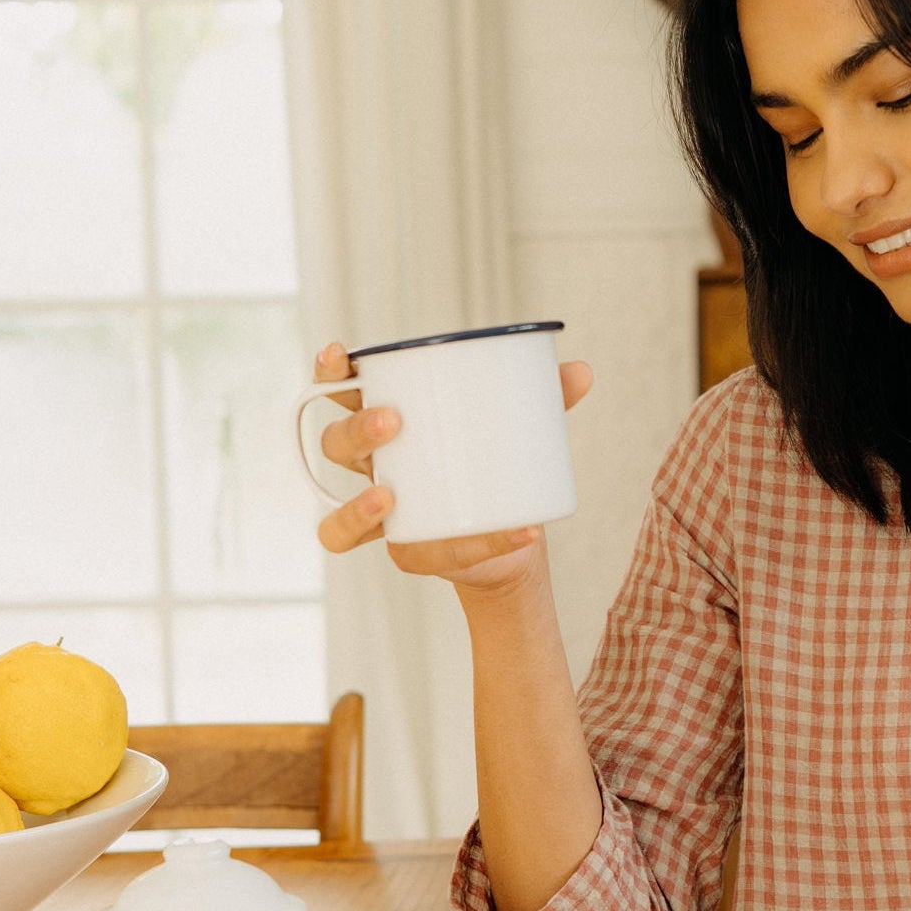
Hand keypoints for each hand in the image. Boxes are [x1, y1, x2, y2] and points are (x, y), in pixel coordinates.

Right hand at [308, 341, 594, 591]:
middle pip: (336, 445)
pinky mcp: (410, 553)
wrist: (516, 530)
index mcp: (386, 422)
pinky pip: (413, 557)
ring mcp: (384, 516)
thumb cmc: (500, 461)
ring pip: (340, 518)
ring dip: (357, 506)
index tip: (337, 354)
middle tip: (394, 420)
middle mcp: (372, 469)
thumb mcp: (522, 425)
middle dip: (356, 430)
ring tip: (388, 495)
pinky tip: (509, 534)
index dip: (328, 373)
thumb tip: (582, 371)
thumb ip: (547, 398)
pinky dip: (468, 547)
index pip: (340, 391)